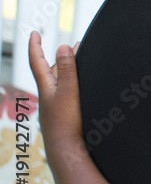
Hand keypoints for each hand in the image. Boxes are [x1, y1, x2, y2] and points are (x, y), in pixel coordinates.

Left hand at [28, 32, 87, 166]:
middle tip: (73, 47)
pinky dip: (72, 86)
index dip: (36, 46)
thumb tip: (60, 47)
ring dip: (67, 72)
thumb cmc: (66, 122)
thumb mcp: (68, 91)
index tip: (34, 32)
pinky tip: (83, 90)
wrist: (66, 150)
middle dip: (60, 58)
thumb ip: (66, 69)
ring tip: (80, 65)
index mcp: (46, 87)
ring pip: (59, 84)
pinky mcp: (64, 116)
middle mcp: (48, 96)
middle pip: (50, 71)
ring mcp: (55, 107)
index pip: (37, 61)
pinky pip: (66, 95)